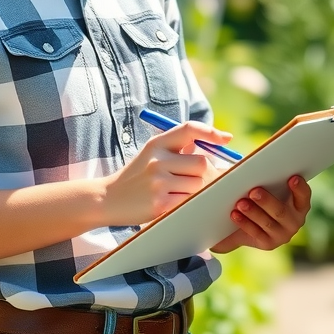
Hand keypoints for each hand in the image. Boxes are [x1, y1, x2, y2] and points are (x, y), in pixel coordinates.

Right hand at [102, 121, 231, 225]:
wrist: (107, 199)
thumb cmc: (138, 177)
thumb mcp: (153, 155)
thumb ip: (179, 149)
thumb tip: (219, 148)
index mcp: (157, 143)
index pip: (190, 129)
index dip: (211, 132)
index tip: (226, 139)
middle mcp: (157, 159)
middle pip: (201, 163)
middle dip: (206, 173)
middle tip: (203, 181)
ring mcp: (158, 182)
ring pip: (198, 184)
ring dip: (197, 191)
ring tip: (182, 194)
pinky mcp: (159, 203)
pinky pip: (189, 201)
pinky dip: (188, 204)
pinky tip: (176, 204)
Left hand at [210, 175, 311, 253]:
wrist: (249, 225)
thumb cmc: (262, 199)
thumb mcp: (268, 188)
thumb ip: (267, 177)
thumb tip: (258, 161)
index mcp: (299, 205)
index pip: (304, 197)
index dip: (300, 188)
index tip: (292, 178)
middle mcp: (295, 222)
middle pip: (281, 212)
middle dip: (267, 201)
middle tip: (253, 191)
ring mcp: (282, 235)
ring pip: (267, 223)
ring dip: (253, 212)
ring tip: (240, 203)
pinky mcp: (268, 244)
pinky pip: (256, 233)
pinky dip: (245, 223)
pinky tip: (235, 214)